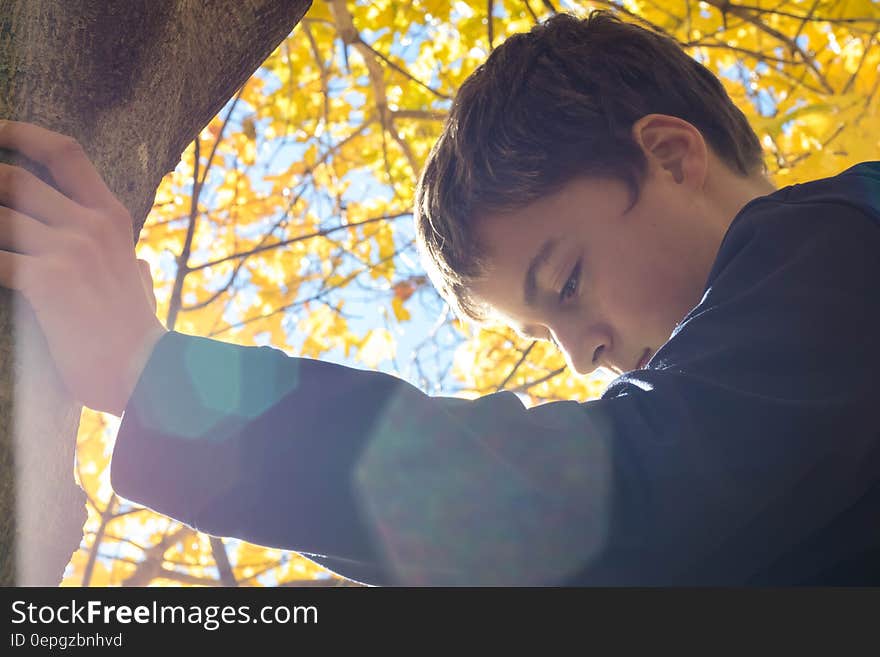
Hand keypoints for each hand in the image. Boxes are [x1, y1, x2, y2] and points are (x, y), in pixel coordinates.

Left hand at [0, 120, 167, 415]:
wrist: (147, 373)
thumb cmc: (139, 335)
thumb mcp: (143, 287)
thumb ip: (135, 267)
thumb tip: (141, 268)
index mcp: (112, 218)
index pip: (64, 152)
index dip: (19, 134)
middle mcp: (91, 224)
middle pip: (13, 177)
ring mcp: (70, 249)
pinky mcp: (48, 280)